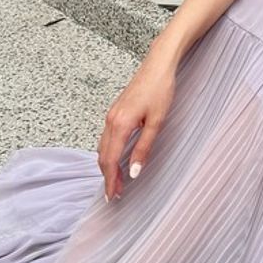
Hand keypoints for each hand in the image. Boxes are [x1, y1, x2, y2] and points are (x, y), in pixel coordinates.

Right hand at [97, 49, 178, 203]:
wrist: (158, 65)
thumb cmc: (160, 90)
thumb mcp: (157, 122)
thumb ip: (144, 147)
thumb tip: (134, 172)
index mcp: (120, 124)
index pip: (110, 160)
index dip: (110, 180)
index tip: (112, 196)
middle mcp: (110, 121)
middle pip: (103, 156)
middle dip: (107, 177)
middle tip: (114, 194)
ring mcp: (111, 115)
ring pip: (102, 147)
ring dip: (107, 166)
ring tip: (117, 181)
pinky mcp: (115, 112)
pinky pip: (106, 138)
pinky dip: (108, 153)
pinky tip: (117, 159)